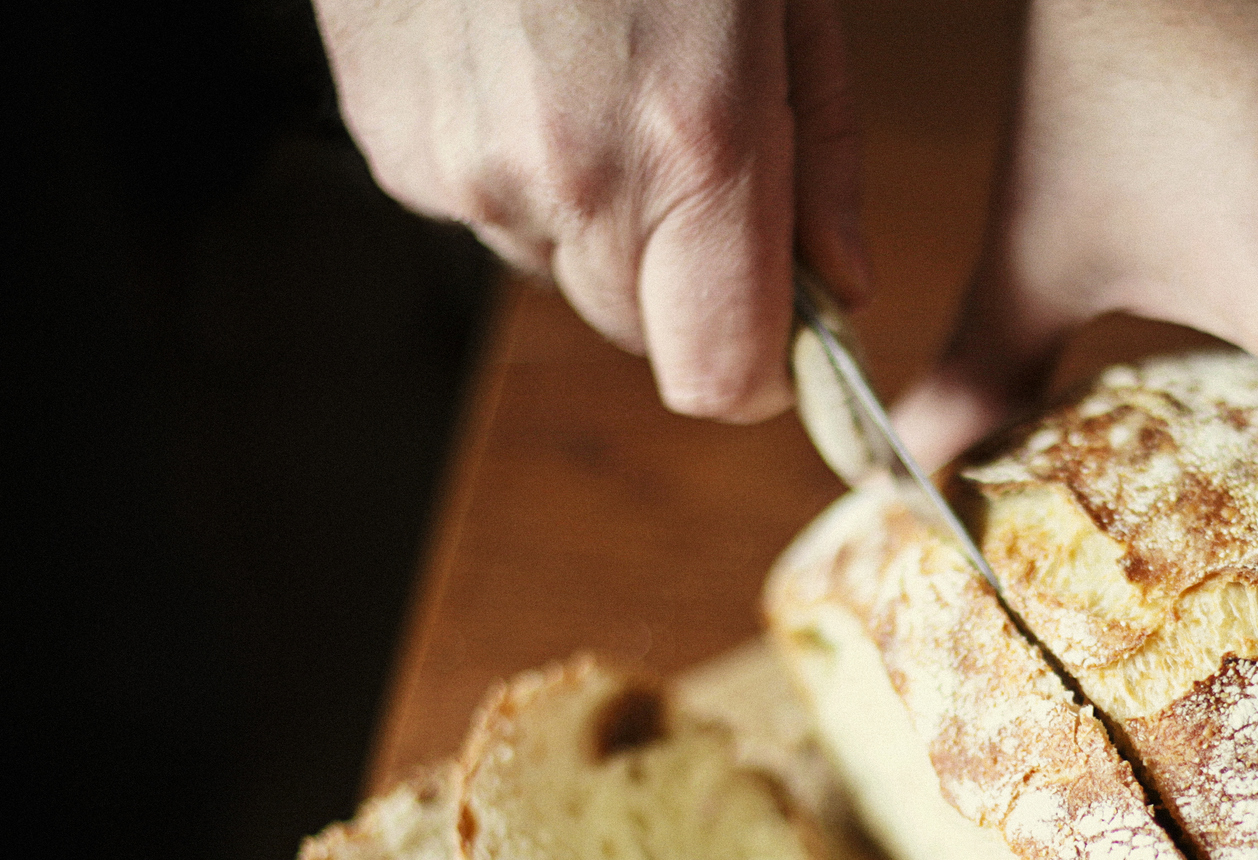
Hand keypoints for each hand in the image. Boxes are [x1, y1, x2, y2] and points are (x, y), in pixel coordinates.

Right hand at [316, 0, 866, 420]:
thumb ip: (817, 159)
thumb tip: (841, 288)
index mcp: (689, 150)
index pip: (720, 379)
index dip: (762, 366)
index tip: (785, 322)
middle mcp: (565, 184)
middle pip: (641, 330)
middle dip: (684, 274)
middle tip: (694, 146)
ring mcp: (462, 169)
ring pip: (558, 266)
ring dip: (596, 211)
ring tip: (601, 68)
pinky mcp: (389, 143)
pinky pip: (481, 206)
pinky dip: (517, 161)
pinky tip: (529, 55)